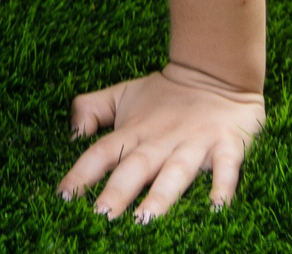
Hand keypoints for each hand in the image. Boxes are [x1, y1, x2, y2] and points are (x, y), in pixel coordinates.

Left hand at [58, 62, 266, 222]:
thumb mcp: (122, 94)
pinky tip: (217, 208)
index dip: (82, 173)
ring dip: (161, 196)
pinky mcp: (227, 145)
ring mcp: (195, 143)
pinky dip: (223, 186)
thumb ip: (91, 109)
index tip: (63, 198)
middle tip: (101, 215)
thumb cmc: (165, 94)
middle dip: (118, 191)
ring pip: (176, 172)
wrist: (216, 71)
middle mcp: (161, 140)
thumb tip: (72, 133)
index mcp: (134, 130)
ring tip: (146, 220)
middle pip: (135, 167)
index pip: (101, 153)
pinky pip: (226, 168)